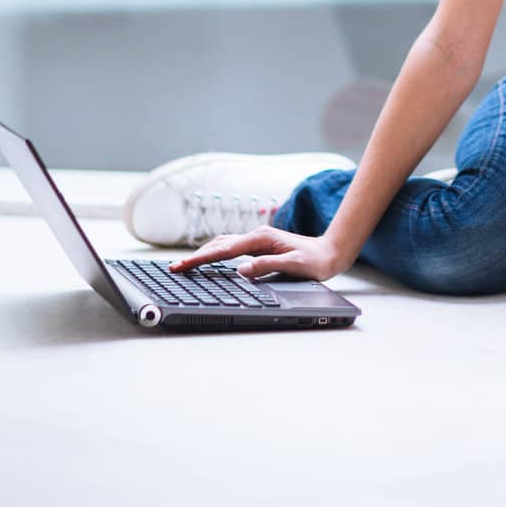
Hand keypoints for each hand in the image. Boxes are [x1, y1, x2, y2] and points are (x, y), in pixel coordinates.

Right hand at [168, 226, 351, 281]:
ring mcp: (258, 239)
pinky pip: (231, 248)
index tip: (182, 266)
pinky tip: (210, 259)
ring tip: (186, 265)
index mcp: (261, 239)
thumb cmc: (315, 261)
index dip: (201, 259)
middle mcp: (257, 236)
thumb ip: (267, 266)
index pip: (224, 250)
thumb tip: (242, 270)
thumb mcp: (294, 265)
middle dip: (196, 256)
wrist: (331, 252)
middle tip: (175, 268)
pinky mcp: (260, 245)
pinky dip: (216, 253)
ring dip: (204, 254)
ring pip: (224, 244)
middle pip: (219, 244)